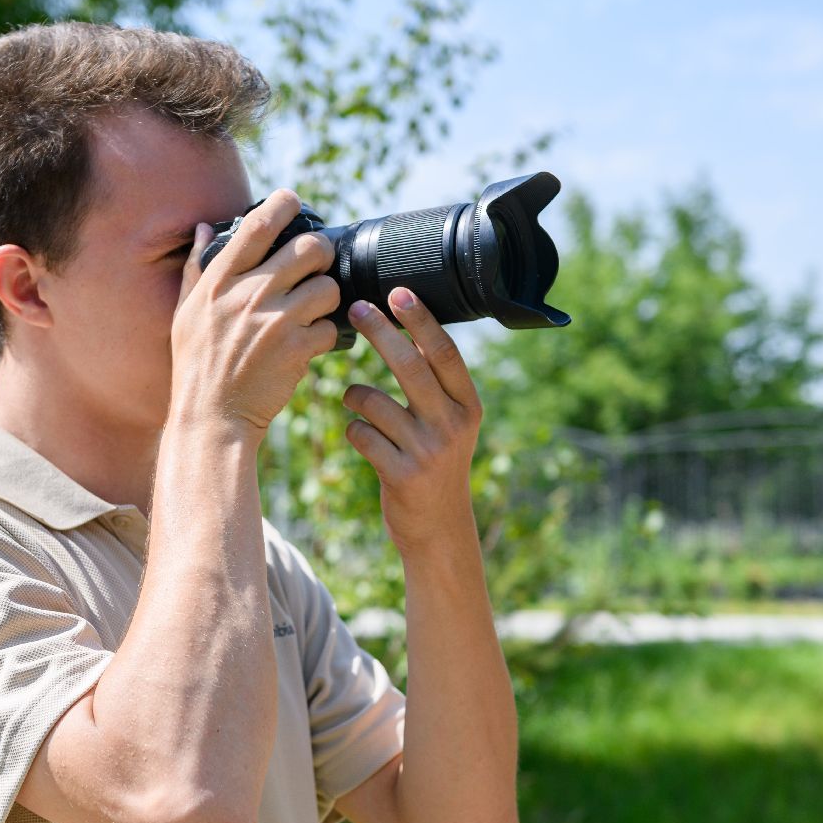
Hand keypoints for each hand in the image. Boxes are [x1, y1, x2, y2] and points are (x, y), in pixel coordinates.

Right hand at [168, 189, 340, 439]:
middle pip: (309, 248)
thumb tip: (207, 227)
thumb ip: (197, 267)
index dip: (284, 204)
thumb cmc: (196, 365)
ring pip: (328, 287)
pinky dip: (326, 337)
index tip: (294, 203)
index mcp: (220, 281)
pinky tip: (310, 344)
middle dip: (321, 254)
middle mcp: (249, 294)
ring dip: (327, 298)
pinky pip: (331, 329)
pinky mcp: (297, 350)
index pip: (259, 224)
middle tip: (317, 266)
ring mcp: (275, 321)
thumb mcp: (185, 313)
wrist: (212, 417)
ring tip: (314, 311)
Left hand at [342, 287, 483, 556]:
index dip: (420, 321)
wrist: (439, 529)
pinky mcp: (401, 475)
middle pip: (409, 366)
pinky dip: (354, 430)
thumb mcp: (450, 424)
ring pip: (374, 401)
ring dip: (355, 396)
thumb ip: (436, 386)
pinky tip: (362, 438)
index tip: (398, 293)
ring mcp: (427, 451)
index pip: (444, 354)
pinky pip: (360, 434)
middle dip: (379, 332)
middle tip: (355, 308)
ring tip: (354, 400)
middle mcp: (452, 425)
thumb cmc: (436, 464)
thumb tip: (408, 329)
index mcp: (468, 406)